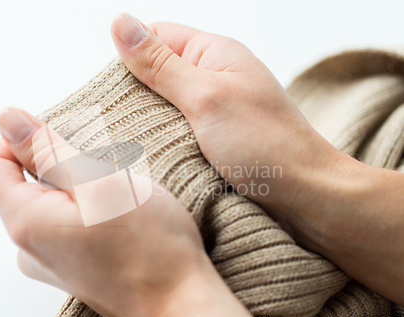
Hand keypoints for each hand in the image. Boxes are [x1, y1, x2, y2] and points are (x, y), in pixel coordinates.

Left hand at [0, 107, 263, 316]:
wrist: (181, 303)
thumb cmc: (151, 247)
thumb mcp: (100, 183)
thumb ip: (48, 151)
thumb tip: (7, 119)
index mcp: (26, 222)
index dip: (20, 140)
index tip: (62, 142)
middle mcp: (28, 246)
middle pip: (21, 182)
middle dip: (60, 165)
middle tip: (104, 175)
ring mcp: (50, 261)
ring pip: (49, 202)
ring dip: (79, 187)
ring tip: (118, 199)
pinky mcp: (72, 267)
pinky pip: (66, 224)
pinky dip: (88, 209)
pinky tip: (120, 218)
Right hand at [111, 13, 403, 305]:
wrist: (305, 194)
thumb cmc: (263, 143)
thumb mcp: (205, 97)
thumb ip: (160, 64)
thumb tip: (121, 23)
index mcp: (215, 53)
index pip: (157, 37)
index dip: (131, 57)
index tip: (111, 91)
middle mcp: (215, 76)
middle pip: (159, 71)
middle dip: (136, 94)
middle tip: (117, 122)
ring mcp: (217, 107)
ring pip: (167, 104)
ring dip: (149, 120)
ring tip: (132, 142)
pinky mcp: (217, 136)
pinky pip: (180, 128)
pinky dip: (165, 138)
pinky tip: (153, 152)